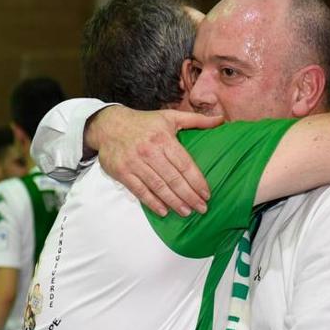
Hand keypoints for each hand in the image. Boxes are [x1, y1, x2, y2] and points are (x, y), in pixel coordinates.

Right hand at [87, 106, 220, 216]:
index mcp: (163, 139)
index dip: (197, 181)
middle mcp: (150, 152)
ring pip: (159, 187)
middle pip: (174, 179)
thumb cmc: (144, 122)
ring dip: (174, 202)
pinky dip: (152, 202)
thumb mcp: (170, 116)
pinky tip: (164, 211)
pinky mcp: (123, 172)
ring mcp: (135, 163)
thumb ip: (196, 120)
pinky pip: (140, 191)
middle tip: (202, 208)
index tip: (207, 194)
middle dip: (189, 196)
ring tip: (187, 212)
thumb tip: (221, 119)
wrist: (109, 125)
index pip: (185, 164)